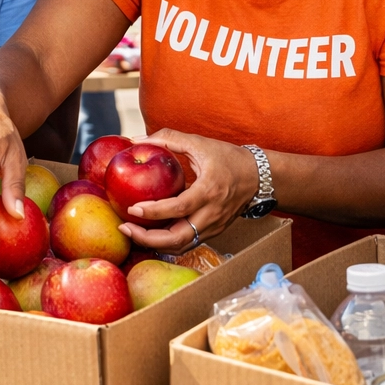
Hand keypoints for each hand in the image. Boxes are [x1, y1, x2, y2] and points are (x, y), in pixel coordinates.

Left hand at [120, 129, 257, 252]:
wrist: (259, 177)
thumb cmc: (229, 159)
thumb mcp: (200, 143)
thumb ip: (169, 138)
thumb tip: (138, 139)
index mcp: (209, 191)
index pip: (178, 208)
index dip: (154, 211)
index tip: (133, 209)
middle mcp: (211, 213)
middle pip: (178, 239)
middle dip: (148, 239)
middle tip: (125, 228)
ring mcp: (213, 226)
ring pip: (181, 245)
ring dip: (155, 244)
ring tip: (133, 233)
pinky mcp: (213, 232)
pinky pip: (187, 243)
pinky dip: (167, 242)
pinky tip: (150, 234)